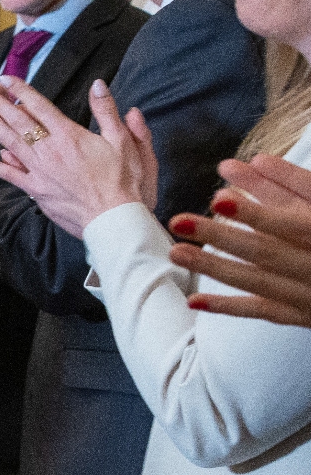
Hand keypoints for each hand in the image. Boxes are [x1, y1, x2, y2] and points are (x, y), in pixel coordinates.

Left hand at [0, 78, 155, 236]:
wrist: (115, 219)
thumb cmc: (125, 181)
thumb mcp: (124, 141)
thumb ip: (107, 112)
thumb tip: (98, 85)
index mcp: (69, 136)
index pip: (39, 106)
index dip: (21, 91)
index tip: (6, 79)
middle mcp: (49, 151)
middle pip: (19, 122)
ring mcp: (39, 171)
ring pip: (10, 143)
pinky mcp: (36, 190)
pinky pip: (8, 175)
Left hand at [168, 155, 310, 326]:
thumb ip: (297, 183)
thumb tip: (256, 158)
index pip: (292, 224)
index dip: (257, 212)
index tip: (219, 197)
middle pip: (267, 252)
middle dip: (222, 237)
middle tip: (180, 221)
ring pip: (259, 282)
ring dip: (215, 268)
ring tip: (177, 252)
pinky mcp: (304, 316)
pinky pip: (262, 311)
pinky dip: (228, 307)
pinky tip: (194, 300)